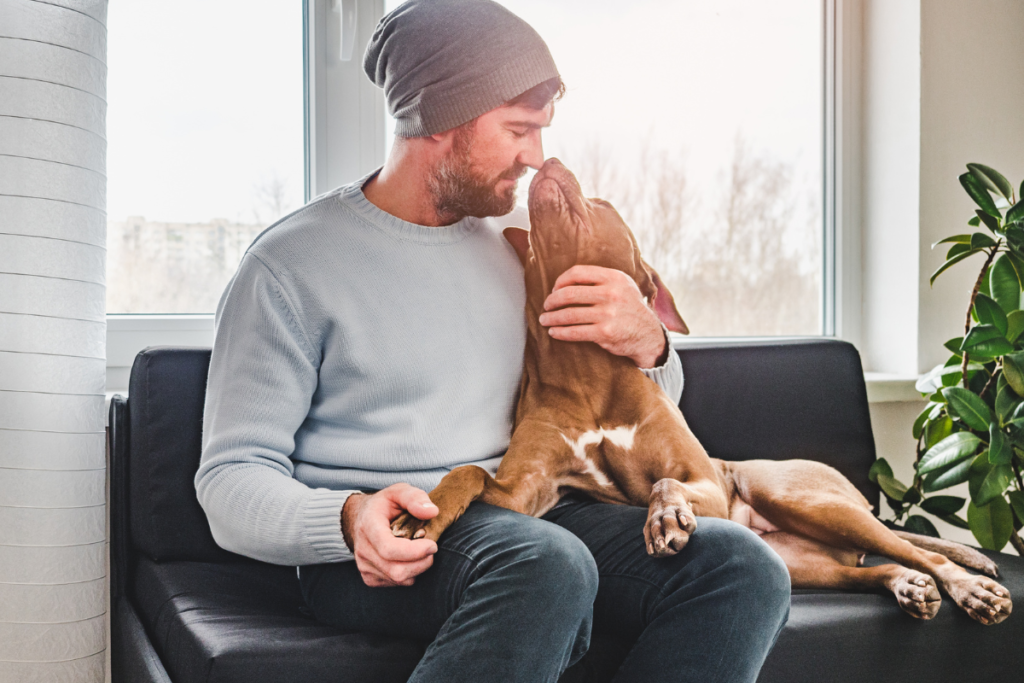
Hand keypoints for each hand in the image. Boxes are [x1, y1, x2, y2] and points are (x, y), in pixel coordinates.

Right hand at [341, 483, 438, 586]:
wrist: (362, 518)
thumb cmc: (385, 504)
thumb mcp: (399, 491)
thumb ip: (415, 498)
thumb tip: (432, 512)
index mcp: (368, 526)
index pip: (389, 549)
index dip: (415, 551)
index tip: (432, 544)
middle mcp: (362, 549)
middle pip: (396, 570)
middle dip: (422, 563)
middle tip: (432, 549)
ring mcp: (364, 566)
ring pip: (398, 579)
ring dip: (418, 568)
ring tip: (422, 552)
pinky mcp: (369, 578)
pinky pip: (396, 584)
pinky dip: (410, 574)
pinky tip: (410, 559)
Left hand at [538, 265, 666, 367]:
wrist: (648, 335)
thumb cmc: (629, 308)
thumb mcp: (622, 285)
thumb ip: (600, 279)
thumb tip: (566, 280)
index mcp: (613, 277)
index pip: (577, 273)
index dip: (560, 281)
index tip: (554, 290)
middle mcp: (611, 293)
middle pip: (569, 294)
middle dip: (551, 301)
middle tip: (546, 307)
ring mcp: (608, 314)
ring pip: (569, 314)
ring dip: (551, 318)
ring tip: (544, 320)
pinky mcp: (605, 333)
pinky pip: (575, 332)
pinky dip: (560, 332)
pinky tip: (553, 332)